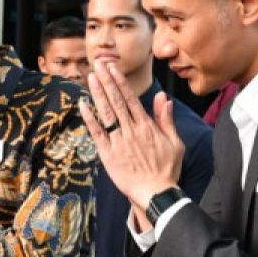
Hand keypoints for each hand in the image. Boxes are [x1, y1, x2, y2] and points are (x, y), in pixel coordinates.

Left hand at [79, 60, 183, 226]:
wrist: (156, 193)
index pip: (131, 98)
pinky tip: (83, 105)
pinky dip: (89, 119)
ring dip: (98, 94)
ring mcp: (119, 142)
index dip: (120, 81)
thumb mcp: (175, 142)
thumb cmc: (166, 170)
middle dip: (107, 80)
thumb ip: (166, 119)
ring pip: (106, 113)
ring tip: (91, 77)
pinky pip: (97, 134)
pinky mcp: (108, 155)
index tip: (112, 67)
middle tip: (98, 63)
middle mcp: (131, 131)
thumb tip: (164, 98)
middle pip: (117, 101)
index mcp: (147, 126)